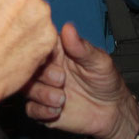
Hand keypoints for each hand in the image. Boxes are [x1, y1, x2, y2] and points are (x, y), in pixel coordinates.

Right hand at [25, 23, 138, 138]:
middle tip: (62, 79)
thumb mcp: (99, 62)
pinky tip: (58, 110)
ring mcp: (43, 88)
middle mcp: (47, 68)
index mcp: (58, 51)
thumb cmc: (106, 81)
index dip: (41, 52)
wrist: (112, 111)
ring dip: (43, 94)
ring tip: (62, 98)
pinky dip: (42, 110)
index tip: (52, 60)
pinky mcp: (43, 108)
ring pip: (26, 88)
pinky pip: (30, 109)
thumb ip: (82, 48)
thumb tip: (68, 27)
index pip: (38, 44)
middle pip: (27, 67)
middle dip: (43, 75)